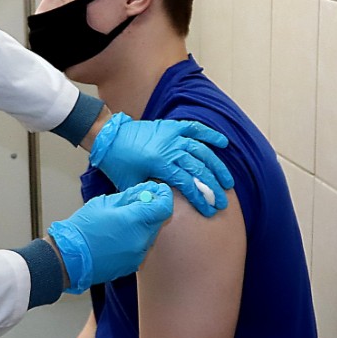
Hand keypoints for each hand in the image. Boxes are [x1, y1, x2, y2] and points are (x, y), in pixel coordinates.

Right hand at [48, 181, 173, 292]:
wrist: (70, 258)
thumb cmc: (83, 228)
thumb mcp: (104, 203)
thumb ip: (129, 197)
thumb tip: (145, 191)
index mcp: (134, 220)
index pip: (163, 207)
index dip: (164, 196)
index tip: (159, 191)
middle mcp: (140, 239)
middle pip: (158, 220)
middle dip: (152, 210)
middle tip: (139, 202)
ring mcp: (138, 254)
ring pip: (150, 235)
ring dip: (143, 225)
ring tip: (124, 221)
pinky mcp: (132, 265)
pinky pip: (141, 247)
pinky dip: (136, 239)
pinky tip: (119, 236)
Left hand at [89, 113, 233, 216]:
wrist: (108, 138)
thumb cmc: (118, 164)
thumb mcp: (132, 184)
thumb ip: (151, 193)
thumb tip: (168, 204)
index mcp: (160, 163)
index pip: (187, 184)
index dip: (200, 199)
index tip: (209, 211)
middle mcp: (170, 148)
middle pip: (199, 169)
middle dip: (213, 188)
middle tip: (222, 202)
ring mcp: (172, 136)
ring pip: (202, 151)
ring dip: (217, 167)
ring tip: (228, 182)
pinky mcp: (171, 127)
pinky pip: (194, 128)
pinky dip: (209, 134)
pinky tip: (223, 143)